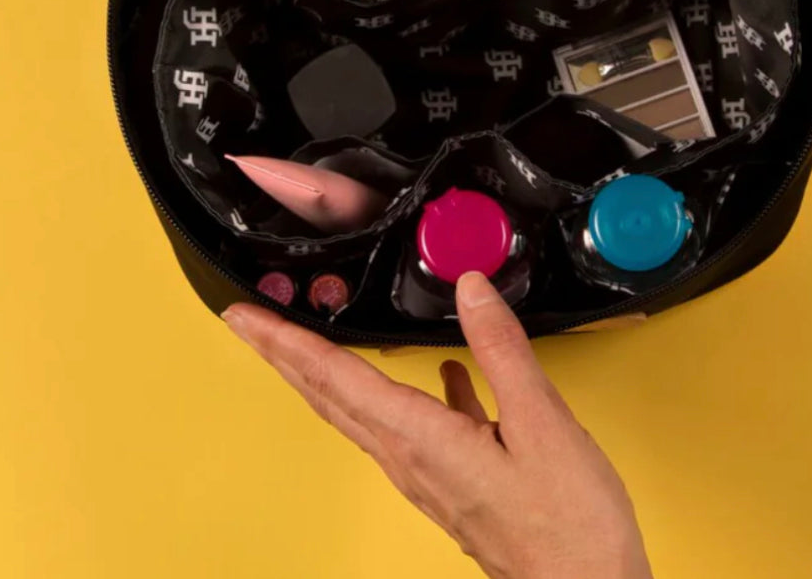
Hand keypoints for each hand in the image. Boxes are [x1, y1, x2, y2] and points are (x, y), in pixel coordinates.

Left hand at [223, 272, 653, 578]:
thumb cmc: (567, 524)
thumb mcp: (542, 423)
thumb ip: (501, 350)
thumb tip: (471, 287)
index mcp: (422, 438)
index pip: (335, 378)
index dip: (286, 341)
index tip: (244, 316)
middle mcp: (411, 459)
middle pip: (328, 397)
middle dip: (283, 355)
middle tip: (246, 322)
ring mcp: (427, 475)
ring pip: (358, 412)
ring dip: (324, 373)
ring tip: (306, 342)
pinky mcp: (453, 482)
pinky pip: (410, 428)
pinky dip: (403, 394)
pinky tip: (440, 375)